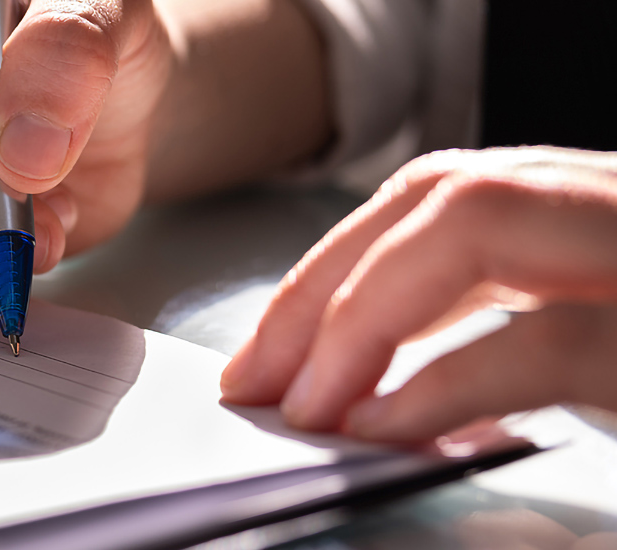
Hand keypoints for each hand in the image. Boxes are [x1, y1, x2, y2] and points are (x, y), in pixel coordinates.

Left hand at [222, 147, 616, 441]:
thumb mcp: (599, 341)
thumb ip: (504, 336)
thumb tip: (372, 395)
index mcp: (597, 208)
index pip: (440, 199)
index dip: (333, 270)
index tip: (259, 354)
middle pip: (437, 195)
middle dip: (320, 288)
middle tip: (251, 382)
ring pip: (474, 226)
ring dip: (361, 318)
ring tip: (304, 407)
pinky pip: (543, 342)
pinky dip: (444, 384)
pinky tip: (382, 426)